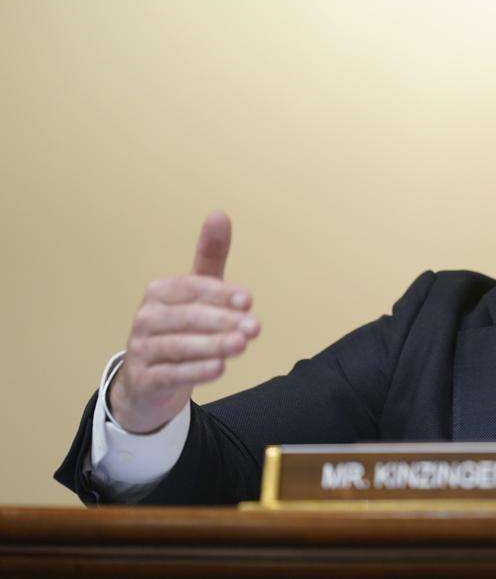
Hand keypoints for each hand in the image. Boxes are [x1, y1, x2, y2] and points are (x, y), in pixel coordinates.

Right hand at [108, 211, 260, 433]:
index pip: (194, 288)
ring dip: (213, 346)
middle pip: (190, 318)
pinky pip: (171, 374)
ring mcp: (142, 349)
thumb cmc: (180, 328)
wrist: (149, 381)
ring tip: (241, 345)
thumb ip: (209, 257)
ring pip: (181, 346)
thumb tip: (219, 213)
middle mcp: (147, 317)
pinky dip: (196, 371)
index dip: (222, 294)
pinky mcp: (144, 379)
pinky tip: (219, 369)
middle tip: (255, 327)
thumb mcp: (196, 293)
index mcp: (160, 292)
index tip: (249, 301)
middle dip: (224, 321)